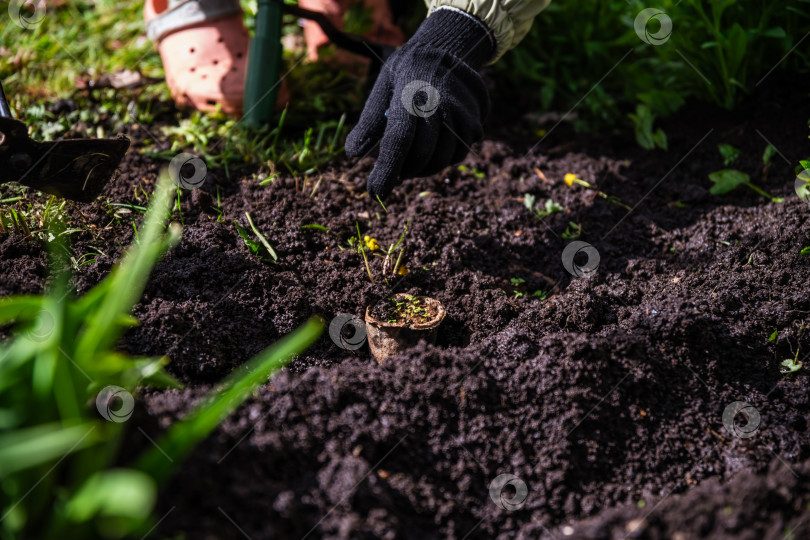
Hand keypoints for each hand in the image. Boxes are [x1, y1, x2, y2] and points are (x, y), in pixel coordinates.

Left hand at [345, 8, 494, 198]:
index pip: (397, 141)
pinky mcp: (474, 123)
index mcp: (409, 96)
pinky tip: (434, 146)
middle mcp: (438, 106)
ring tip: (413, 158)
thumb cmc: (406, 73)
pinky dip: (443, 158)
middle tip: (396, 170)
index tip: (375, 193)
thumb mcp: (382, 87)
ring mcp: (460, 115)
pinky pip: (458, 154)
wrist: (448, 49)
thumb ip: (368, 122)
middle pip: (421, 157)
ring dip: (424, 167)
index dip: (386, 171)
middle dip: (405, 170)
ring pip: (442, 160)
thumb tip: (351, 155)